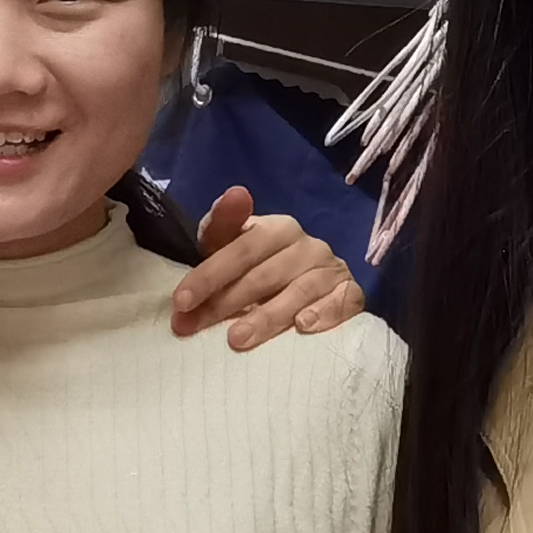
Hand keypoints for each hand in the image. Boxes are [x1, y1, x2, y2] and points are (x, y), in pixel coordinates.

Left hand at [170, 188, 367, 349]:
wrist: (313, 283)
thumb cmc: (259, 266)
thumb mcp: (233, 245)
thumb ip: (222, 225)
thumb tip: (236, 193)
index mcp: (277, 228)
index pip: (242, 248)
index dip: (210, 274)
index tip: (181, 302)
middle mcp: (307, 246)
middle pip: (265, 274)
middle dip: (226, 303)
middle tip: (195, 327)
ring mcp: (331, 270)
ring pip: (300, 291)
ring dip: (268, 316)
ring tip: (238, 339)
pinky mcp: (351, 293)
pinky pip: (343, 302)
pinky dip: (324, 314)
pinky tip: (303, 327)